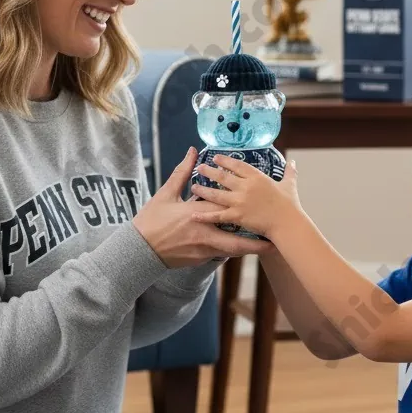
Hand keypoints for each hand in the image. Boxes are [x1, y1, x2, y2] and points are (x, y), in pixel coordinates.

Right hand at [132, 147, 273, 267]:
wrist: (138, 251)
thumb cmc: (151, 221)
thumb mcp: (165, 194)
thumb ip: (182, 173)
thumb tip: (192, 152)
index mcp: (196, 214)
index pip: (225, 209)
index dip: (245, 208)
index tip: (261, 204)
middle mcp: (203, 234)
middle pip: (237, 241)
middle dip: (257, 244)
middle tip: (274, 241)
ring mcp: (202, 250)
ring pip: (231, 251)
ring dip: (247, 247)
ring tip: (265, 246)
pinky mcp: (198, 260)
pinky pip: (220, 255)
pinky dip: (231, 249)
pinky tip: (240, 246)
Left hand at [190, 155, 303, 238]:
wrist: (287, 223)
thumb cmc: (290, 205)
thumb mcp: (289, 184)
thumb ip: (289, 172)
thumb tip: (292, 161)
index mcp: (257, 177)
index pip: (237, 165)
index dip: (225, 160)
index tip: (216, 157)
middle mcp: (245, 187)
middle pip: (223, 177)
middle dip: (209, 172)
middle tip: (200, 168)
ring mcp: (240, 201)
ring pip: (217, 194)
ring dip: (203, 190)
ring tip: (194, 187)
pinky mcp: (237, 216)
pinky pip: (218, 215)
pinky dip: (205, 215)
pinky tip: (194, 214)